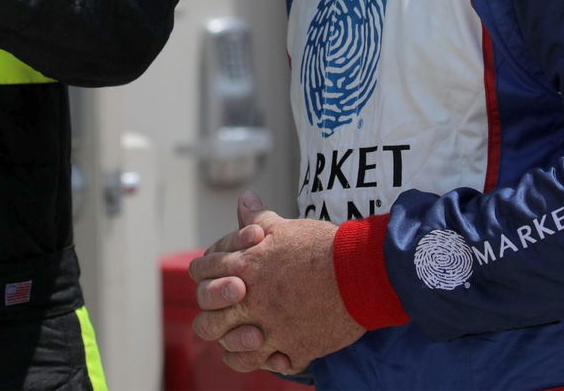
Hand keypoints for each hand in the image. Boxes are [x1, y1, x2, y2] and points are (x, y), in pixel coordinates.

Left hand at [190, 193, 362, 374]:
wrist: (360, 273)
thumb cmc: (323, 247)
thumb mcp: (286, 228)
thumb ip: (258, 218)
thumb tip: (245, 199)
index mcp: (244, 267)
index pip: (202, 273)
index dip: (204, 275)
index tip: (212, 277)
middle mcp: (251, 301)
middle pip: (208, 319)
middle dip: (212, 314)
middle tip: (227, 311)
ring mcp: (270, 329)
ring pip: (232, 349)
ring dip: (234, 344)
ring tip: (246, 339)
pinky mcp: (293, 349)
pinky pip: (269, 364)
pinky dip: (268, 361)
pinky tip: (273, 356)